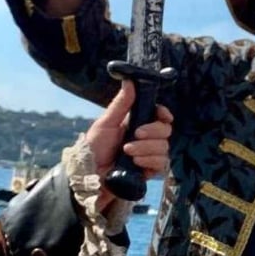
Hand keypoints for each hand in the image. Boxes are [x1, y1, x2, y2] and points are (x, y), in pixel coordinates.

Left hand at [85, 82, 173, 200]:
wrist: (89, 174)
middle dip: (152, 131)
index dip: (164, 114)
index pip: (160, 116)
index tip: (162, 114)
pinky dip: (149, 161)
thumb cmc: (94, 147)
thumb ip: (121, 104)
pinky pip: (161, 164)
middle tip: (135, 134)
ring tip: (127, 152)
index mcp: (137, 124)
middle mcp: (146, 139)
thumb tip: (129, 81)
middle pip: (165, 130)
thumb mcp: (105, 123)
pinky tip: (136, 163)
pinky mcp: (149, 171)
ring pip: (163, 147)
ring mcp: (149, 155)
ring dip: (146, 148)